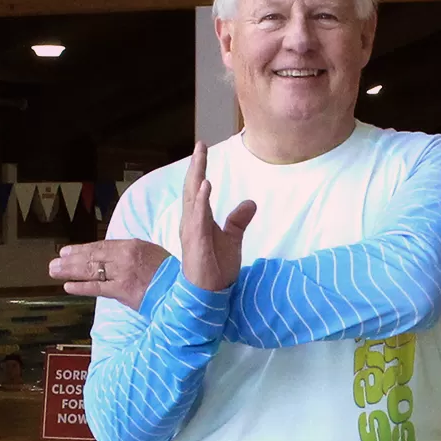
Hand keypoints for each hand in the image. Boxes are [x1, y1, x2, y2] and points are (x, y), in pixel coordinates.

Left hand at [49, 237, 170, 309]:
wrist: (182, 290)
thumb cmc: (168, 272)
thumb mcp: (149, 253)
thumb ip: (129, 253)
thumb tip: (110, 257)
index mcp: (132, 245)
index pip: (101, 247)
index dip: (82, 249)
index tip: (67, 251)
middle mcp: (124, 257)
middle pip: (92, 257)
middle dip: (70, 260)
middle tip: (54, 262)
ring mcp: (122, 274)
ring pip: (91, 270)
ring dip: (70, 271)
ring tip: (54, 271)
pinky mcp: (123, 291)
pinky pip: (97, 288)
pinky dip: (81, 287)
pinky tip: (68, 286)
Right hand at [178, 141, 254, 291]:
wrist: (209, 294)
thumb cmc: (216, 268)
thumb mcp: (232, 239)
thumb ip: (238, 220)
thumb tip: (250, 202)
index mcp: (198, 220)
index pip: (197, 190)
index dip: (199, 169)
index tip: (202, 149)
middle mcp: (190, 223)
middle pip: (192, 189)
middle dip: (196, 166)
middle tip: (200, 145)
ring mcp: (191, 232)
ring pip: (192, 200)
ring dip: (197, 178)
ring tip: (200, 159)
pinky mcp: (196, 243)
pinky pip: (198, 218)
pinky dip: (201, 201)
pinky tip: (205, 186)